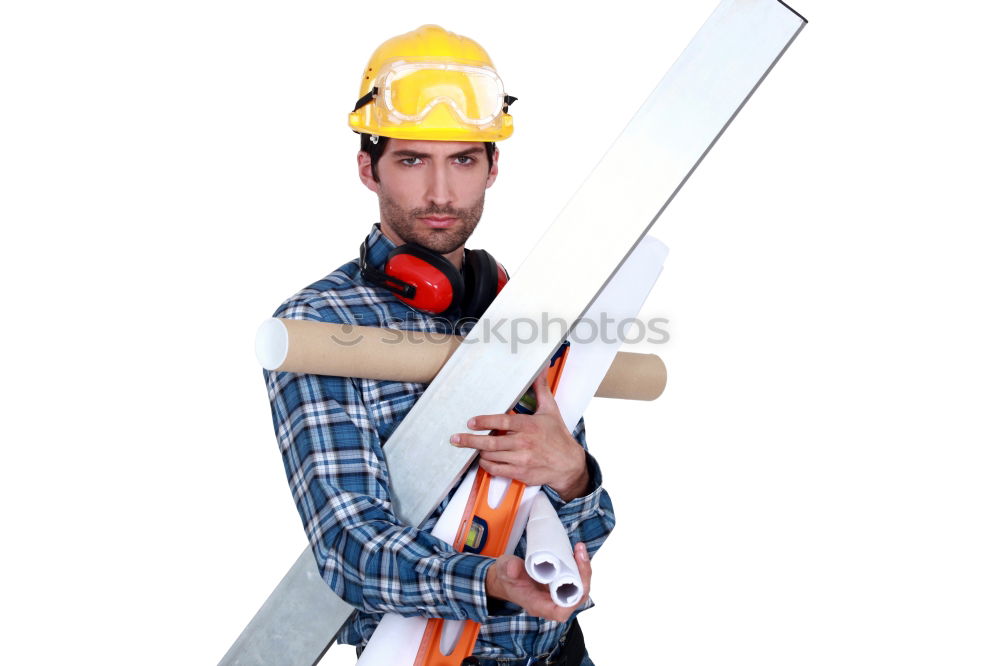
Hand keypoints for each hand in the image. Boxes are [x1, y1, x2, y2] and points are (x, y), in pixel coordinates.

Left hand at [450, 371, 588, 499]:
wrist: (568, 464)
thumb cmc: (558, 436)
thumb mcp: (550, 410)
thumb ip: (541, 389)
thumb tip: (541, 368)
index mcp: (529, 426)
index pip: (503, 422)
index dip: (485, 421)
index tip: (470, 422)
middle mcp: (524, 443)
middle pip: (492, 443)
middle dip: (471, 441)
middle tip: (456, 438)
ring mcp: (522, 460)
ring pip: (491, 456)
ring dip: (480, 452)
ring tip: (474, 446)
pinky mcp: (520, 473)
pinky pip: (496, 470)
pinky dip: (487, 465)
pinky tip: (485, 459)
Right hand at [485, 543, 591, 621]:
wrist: (505, 577)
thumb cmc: (505, 578)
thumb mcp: (504, 570)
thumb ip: (508, 569)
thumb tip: (513, 568)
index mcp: (538, 605)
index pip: (561, 611)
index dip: (573, 598)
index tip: (575, 577)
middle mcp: (551, 602)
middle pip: (576, 597)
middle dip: (583, 575)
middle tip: (580, 553)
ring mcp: (556, 593)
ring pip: (579, 587)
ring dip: (583, 568)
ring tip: (580, 549)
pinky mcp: (559, 583)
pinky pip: (575, 578)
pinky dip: (578, 566)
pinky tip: (577, 552)